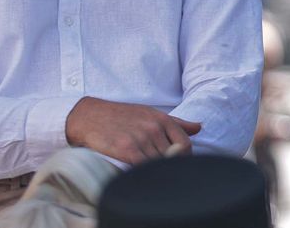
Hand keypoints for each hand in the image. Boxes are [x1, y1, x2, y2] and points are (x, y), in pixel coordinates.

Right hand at [65, 97, 200, 163]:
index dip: (185, 159)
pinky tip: (139, 175)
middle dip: (170, 167)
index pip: (186, 145)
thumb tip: (199, 128)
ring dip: (156, 172)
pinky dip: (143, 173)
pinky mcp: (126, 149)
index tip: (178, 167)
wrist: (89, 116)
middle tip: (163, 173)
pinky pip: (142, 167)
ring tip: (151, 176)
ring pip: (158, 163)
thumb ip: (176, 123)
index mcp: (163, 120)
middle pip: (173, 157)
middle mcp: (154, 129)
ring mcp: (141, 139)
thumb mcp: (151, 114)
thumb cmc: (122, 116)